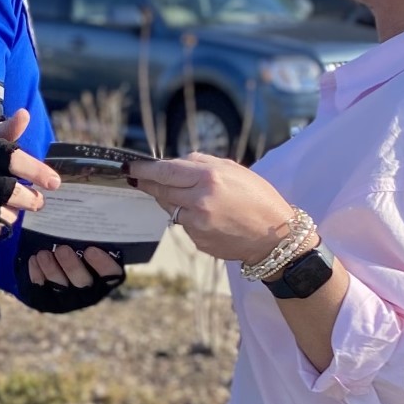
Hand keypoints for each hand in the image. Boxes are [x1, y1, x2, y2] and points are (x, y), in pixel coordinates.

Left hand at [24, 244, 124, 292]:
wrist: (59, 263)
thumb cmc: (81, 247)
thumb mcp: (92, 242)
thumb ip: (94, 235)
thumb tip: (97, 207)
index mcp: (107, 276)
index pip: (111, 274)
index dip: (102, 264)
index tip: (91, 249)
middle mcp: (90, 290)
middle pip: (83, 282)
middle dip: (72, 266)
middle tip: (62, 249)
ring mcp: (69, 298)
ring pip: (61, 287)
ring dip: (52, 270)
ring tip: (43, 253)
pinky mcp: (50, 300)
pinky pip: (42, 290)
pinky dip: (37, 274)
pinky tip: (34, 259)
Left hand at [127, 153, 295, 262]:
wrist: (275, 237)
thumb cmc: (258, 198)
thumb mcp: (234, 170)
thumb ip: (202, 163)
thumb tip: (174, 162)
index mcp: (210, 177)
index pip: (165, 171)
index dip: (143, 169)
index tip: (129, 167)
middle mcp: (200, 201)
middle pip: (161, 190)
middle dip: (148, 184)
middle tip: (136, 178)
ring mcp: (197, 224)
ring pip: (169, 208)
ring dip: (170, 200)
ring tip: (188, 196)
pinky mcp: (198, 240)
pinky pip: (183, 224)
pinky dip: (188, 217)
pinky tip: (208, 217)